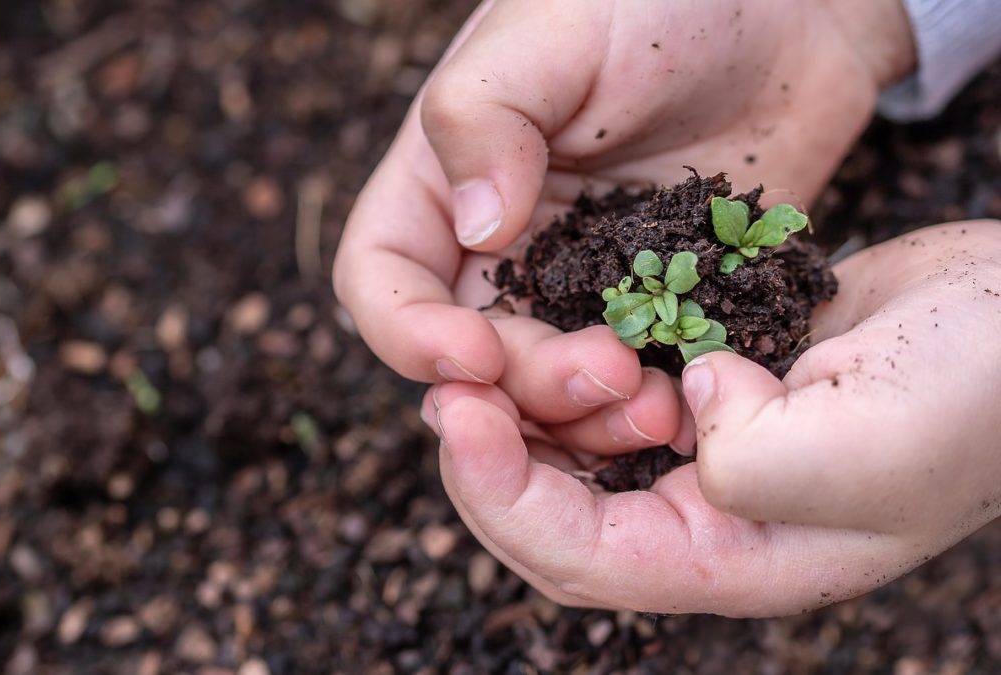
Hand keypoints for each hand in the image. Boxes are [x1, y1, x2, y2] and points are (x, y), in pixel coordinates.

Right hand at [334, 0, 914, 449]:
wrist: (790, 10)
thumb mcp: (553, 30)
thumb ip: (485, 118)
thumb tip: (474, 231)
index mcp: (447, 182)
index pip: (382, 279)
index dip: (408, 334)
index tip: (473, 356)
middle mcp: (504, 245)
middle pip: (473, 355)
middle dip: (524, 385)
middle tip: (605, 375)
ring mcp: (583, 282)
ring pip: (551, 386)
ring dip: (587, 415)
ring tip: (656, 405)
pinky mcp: (660, 303)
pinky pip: (639, 375)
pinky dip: (654, 404)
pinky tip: (694, 402)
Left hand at [424, 221, 1000, 615]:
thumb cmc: (972, 395)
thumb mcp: (866, 447)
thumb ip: (754, 459)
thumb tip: (685, 405)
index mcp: (736, 559)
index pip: (580, 555)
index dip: (502, 495)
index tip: (457, 414)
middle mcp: (709, 519)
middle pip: (557, 515)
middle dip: (490, 458)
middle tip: (447, 386)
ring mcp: (707, 453)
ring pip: (576, 455)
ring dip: (526, 412)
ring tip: (485, 357)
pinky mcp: (712, 389)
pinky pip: (615, 395)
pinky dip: (573, 371)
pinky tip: (551, 332)